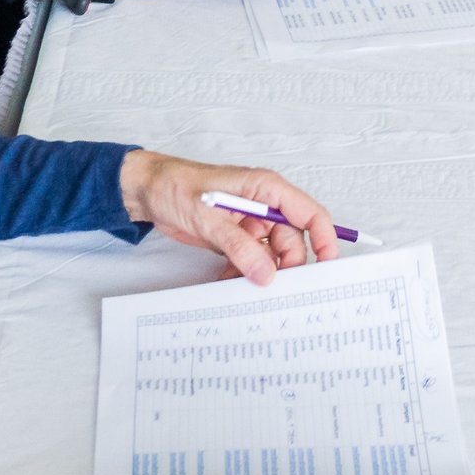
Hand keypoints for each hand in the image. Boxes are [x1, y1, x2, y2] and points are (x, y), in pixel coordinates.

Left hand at [117, 151, 340, 283]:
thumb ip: (239, 245)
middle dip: (286, 266)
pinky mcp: (235, 238)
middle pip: (292, 242)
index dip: (324, 239)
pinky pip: (251, 261)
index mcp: (266, 189)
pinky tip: (227, 279)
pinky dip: (244, 273)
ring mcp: (250, 223)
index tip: (327, 265)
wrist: (147, 192)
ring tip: (243, 284)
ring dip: (261, 273)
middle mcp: (263, 206)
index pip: (309, 214)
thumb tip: (266, 273)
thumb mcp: (207, 216)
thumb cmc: (175, 186)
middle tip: (274, 288)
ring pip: (271, 256)